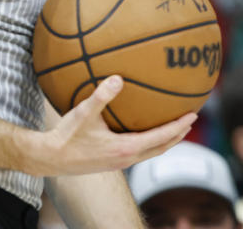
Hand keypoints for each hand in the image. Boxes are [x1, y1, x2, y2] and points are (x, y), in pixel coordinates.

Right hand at [27, 76, 195, 175]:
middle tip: (192, 119)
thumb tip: (118, 78)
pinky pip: (140, 152)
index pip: (161, 137)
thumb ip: (101, 95)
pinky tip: (145, 130)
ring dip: (166, 139)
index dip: (179, 126)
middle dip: (178, 134)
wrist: (49, 159)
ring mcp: (120, 163)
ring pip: (151, 152)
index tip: (194, 115)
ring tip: (176, 125)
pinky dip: (151, 141)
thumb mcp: (83, 113)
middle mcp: (126, 158)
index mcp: (125, 148)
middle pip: (162, 147)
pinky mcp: (112, 163)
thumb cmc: (66, 136)